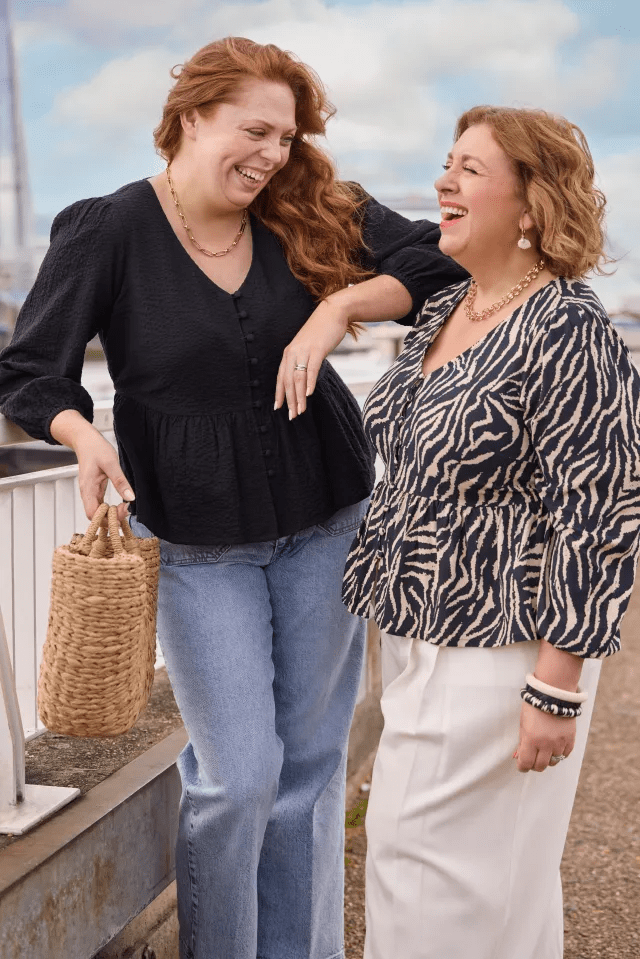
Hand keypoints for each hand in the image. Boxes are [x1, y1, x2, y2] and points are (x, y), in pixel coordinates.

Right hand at [75, 430, 134, 522]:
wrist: (86, 440)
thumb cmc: (96, 449)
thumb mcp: (111, 463)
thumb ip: (120, 481)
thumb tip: (130, 498)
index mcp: (88, 489)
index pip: (93, 514)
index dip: (108, 518)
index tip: (123, 509)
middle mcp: (87, 494)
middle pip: (96, 517)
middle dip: (111, 518)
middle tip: (127, 509)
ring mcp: (90, 493)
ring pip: (99, 513)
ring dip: (112, 514)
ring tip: (125, 507)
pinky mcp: (95, 491)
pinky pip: (101, 505)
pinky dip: (110, 508)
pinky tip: (120, 504)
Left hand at [275, 298, 349, 418]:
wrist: (333, 312)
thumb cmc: (321, 331)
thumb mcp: (308, 346)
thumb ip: (303, 360)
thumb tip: (303, 376)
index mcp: (289, 353)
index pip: (281, 377)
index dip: (279, 393)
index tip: (278, 408)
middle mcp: (293, 352)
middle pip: (289, 381)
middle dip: (289, 400)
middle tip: (292, 416)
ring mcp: (305, 351)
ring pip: (299, 378)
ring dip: (299, 397)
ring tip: (300, 411)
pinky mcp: (317, 349)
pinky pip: (312, 369)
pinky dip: (310, 382)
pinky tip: (310, 394)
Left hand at [514, 701, 575, 771]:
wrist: (553, 693)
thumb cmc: (534, 707)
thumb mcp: (523, 724)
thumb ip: (522, 742)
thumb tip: (518, 756)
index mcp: (531, 739)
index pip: (526, 763)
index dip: (522, 767)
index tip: (522, 766)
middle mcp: (546, 743)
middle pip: (540, 766)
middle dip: (534, 765)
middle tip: (532, 760)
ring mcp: (559, 742)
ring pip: (554, 762)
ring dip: (547, 759)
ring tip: (543, 751)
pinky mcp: (570, 739)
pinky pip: (565, 755)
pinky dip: (559, 754)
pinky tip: (554, 747)